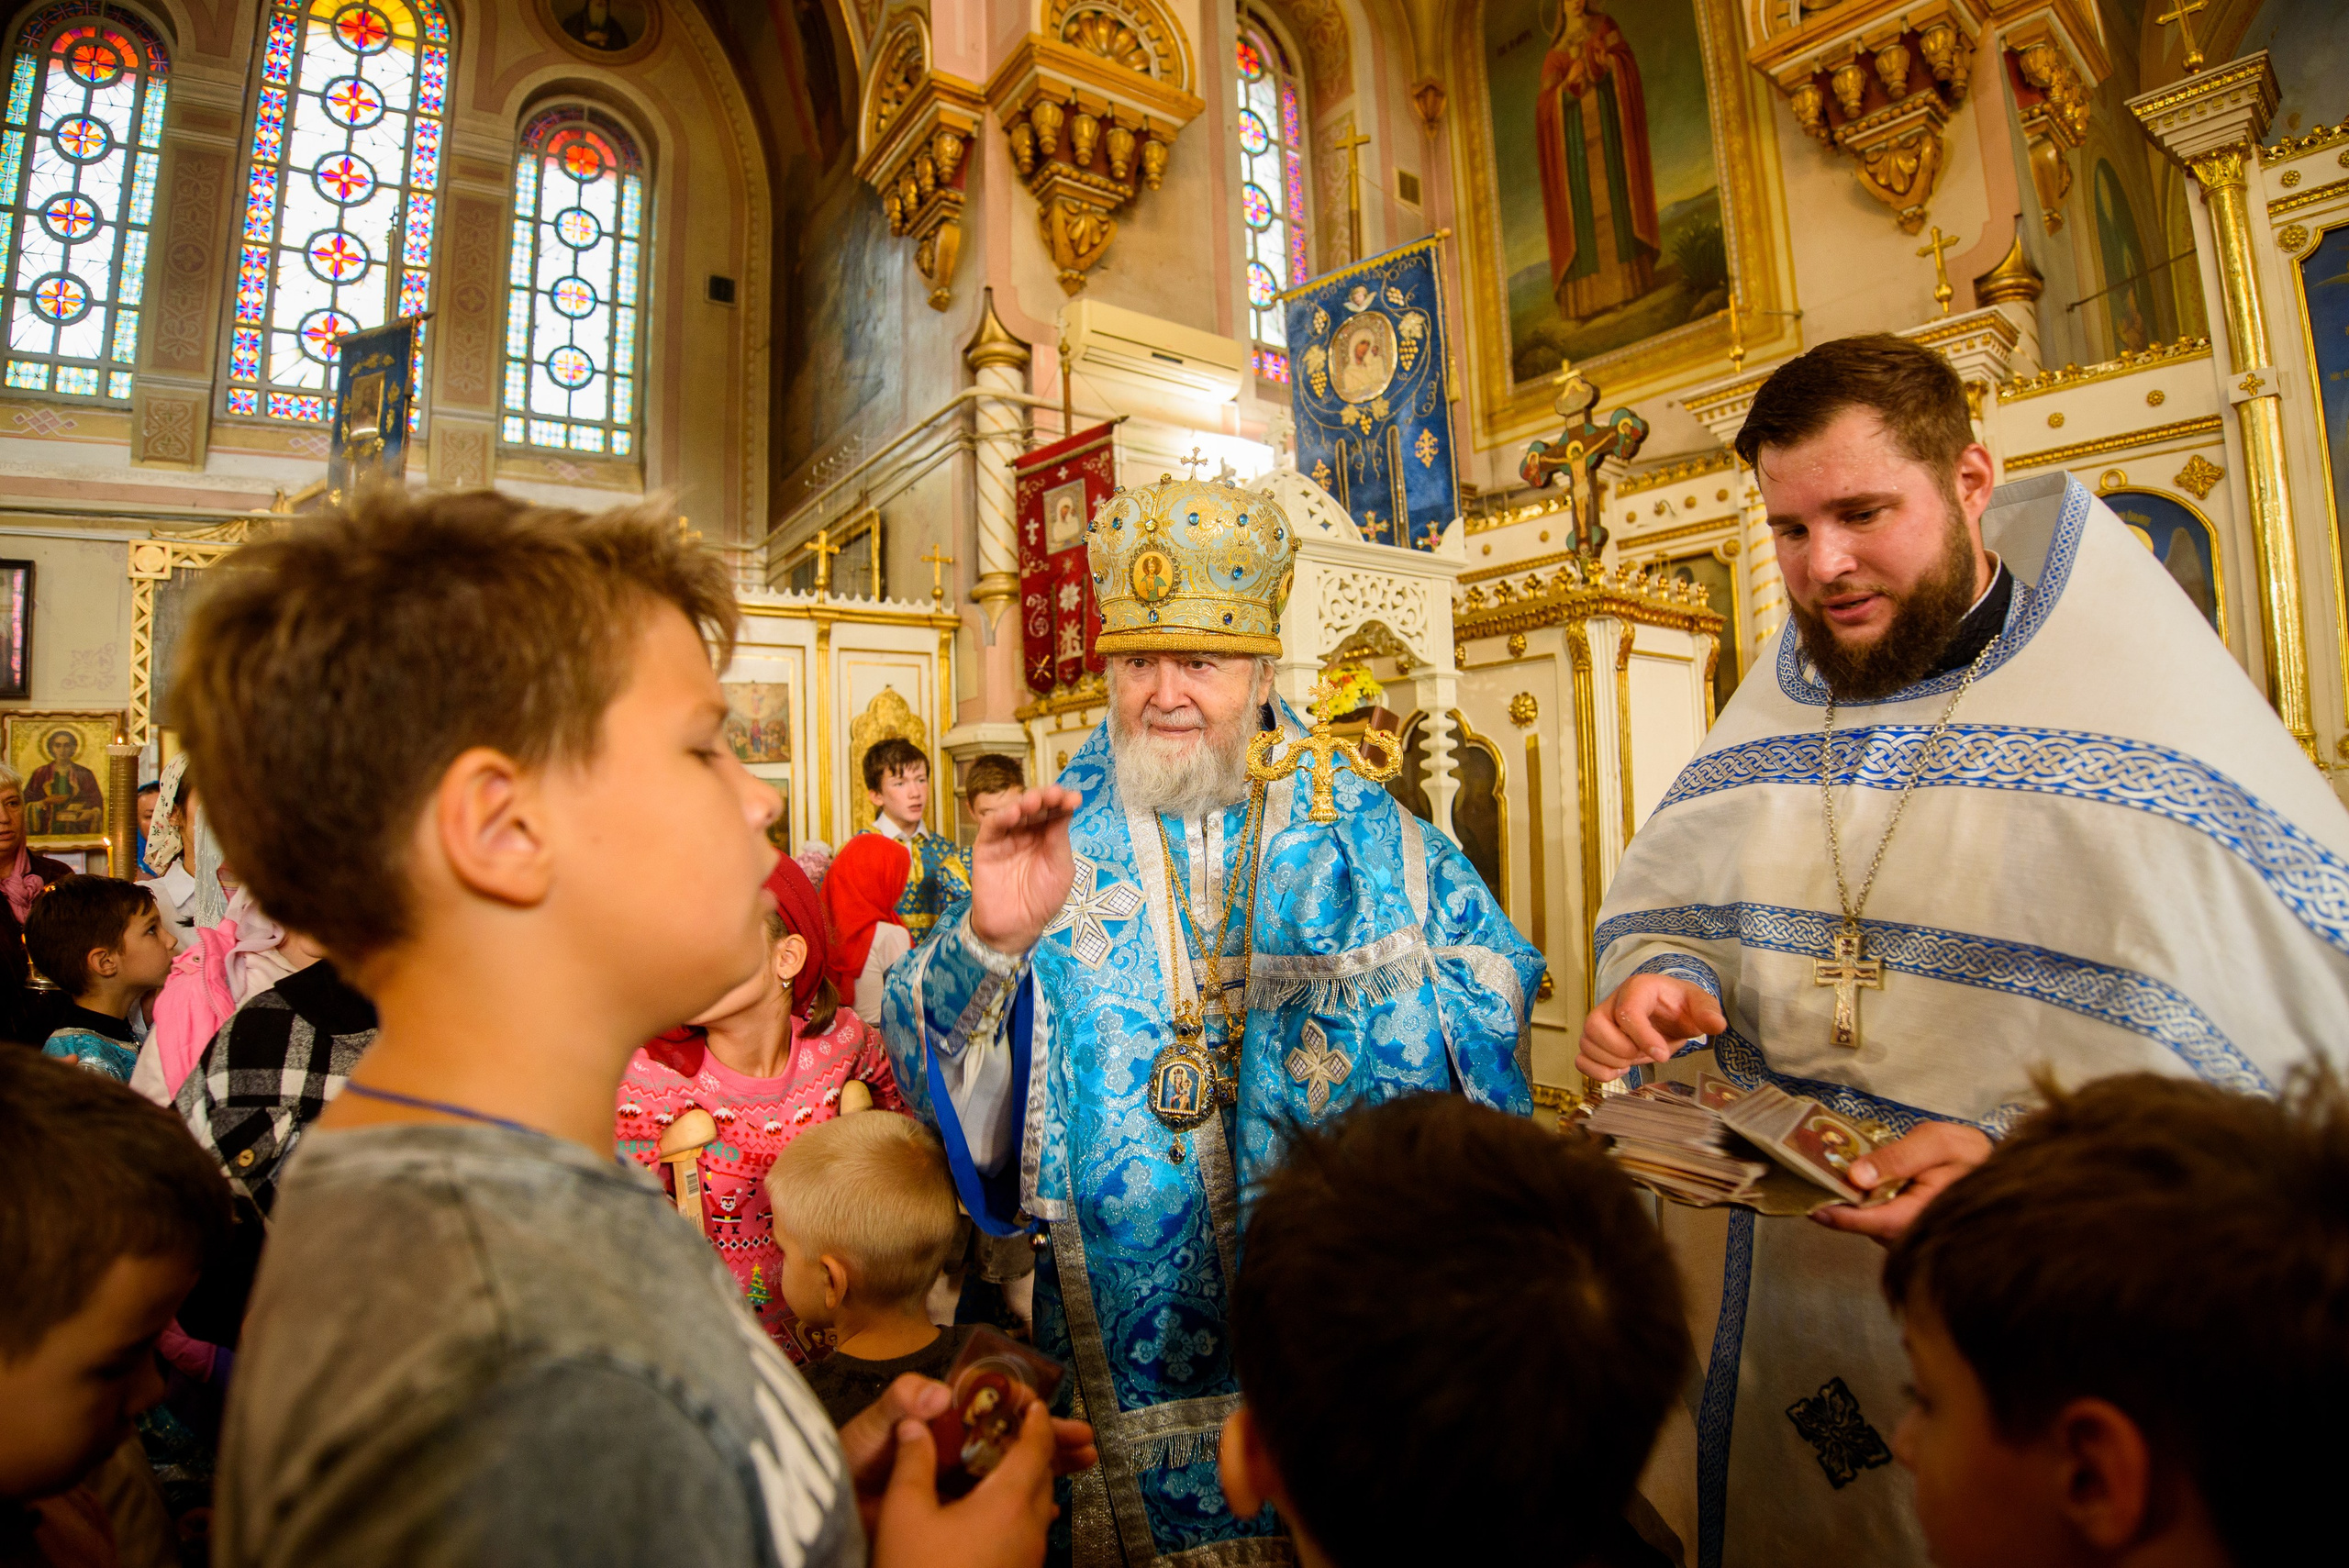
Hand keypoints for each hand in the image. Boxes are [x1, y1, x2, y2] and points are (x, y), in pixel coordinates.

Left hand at [843, 1374, 1097, 1534]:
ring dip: (1046, 1466)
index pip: (992, 1405)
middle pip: (1012, 1439)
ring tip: (1080, 1465)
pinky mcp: (953, 1511)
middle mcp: (953, 1447)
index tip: (1049, 1410)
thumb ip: (901, 1401)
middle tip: (1083, 1441)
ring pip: (1012, 1469)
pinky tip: (1046, 1507)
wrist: (834, 1509)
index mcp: (940, 1419)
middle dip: (1050, 1437)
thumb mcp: (872, 1423)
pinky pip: (997, 1504)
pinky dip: (1023, 1504)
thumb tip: (938, 1395)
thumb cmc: (848, 1458)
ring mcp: (956, 1481)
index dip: (1025, 1407)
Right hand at [968, 785, 1079, 957]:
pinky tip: (1013, 813)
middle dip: (1046, 798)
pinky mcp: (986, 845)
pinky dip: (1001, 816)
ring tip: (1034, 801)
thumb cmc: (1042, 900)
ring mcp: (1006, 836)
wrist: (1016, 927)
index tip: (1074, 798)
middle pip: (1036, 806)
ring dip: (1025, 802)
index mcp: (1048, 836)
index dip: (1063, 801)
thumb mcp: (1060, 870)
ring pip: (1014, 810)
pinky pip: (992, 826)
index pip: (1055, 811)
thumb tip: (1065, 809)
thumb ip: (1059, 840)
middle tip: (1054, 795)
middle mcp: (1027, 831)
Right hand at [1577, 974, 1726, 1080]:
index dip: (1643, 1037)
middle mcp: (1611, 1002)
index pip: (1627, 1012)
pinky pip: (1581, 1059)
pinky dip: (1597, 1071)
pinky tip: (1619, 1069)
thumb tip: (1715, 1025)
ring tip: (1634, 1061)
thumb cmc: (1679, 1005)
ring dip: (1610, 1061)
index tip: (1662, 1055)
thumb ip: (1707, 1011)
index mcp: (1637, 989)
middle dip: (1622, 1050)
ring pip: (1586, 1043)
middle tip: (1644, 1055)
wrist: (1667, 1011)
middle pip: (1594, 1026)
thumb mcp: (1699, 1003)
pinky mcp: (1594, 1041)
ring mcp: (1599, 1022)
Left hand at [1810, 1121, 1991, 1241]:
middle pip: (1866, 1225)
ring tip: (1824, 1172)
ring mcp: (1910, 1233)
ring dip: (1847, 1201)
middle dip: (1837, 1205)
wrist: (1994, 1167)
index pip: (1878, 1224)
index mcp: (1926, 1215)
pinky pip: (1876, 1216)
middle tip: (1808, 1179)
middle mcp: (1915, 1232)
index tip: (1814, 1209)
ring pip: (1868, 1222)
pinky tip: (1852, 1179)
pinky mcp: (1905, 1226)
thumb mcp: (1937, 1143)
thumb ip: (1898, 1158)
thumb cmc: (1969, 1154)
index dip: (1844, 1218)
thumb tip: (1856, 1177)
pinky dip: (1860, 1199)